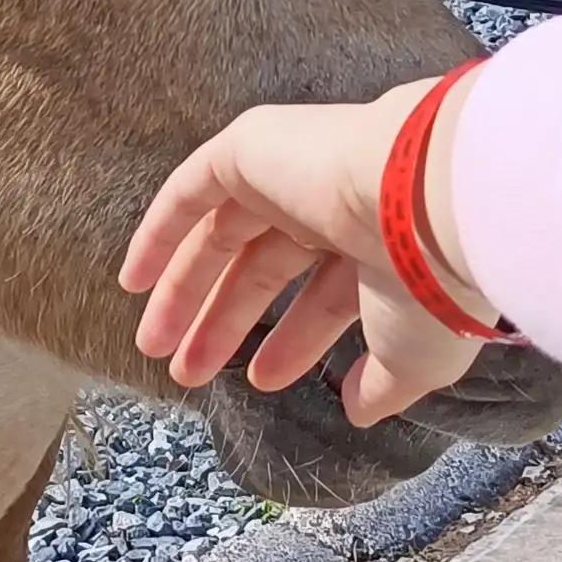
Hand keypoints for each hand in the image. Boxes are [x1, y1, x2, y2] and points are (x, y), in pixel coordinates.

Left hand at [120, 79, 488, 427]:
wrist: (427, 204)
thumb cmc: (428, 285)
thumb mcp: (416, 357)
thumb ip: (384, 384)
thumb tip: (360, 413)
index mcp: (379, 250)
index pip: (322, 299)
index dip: (291, 342)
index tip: (260, 381)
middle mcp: (334, 208)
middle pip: (262, 270)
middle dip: (223, 323)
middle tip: (185, 373)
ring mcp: (291, 173)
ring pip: (222, 235)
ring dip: (185, 291)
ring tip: (153, 347)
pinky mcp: (253, 148)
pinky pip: (192, 190)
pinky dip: (160, 231)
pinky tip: (132, 281)